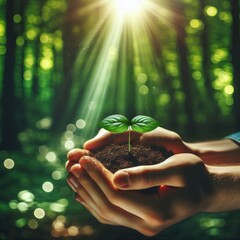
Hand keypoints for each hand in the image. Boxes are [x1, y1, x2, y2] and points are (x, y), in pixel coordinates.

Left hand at [66, 151, 214, 235]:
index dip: (98, 174)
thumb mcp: (177, 169)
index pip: (117, 193)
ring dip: (86, 192)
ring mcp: (141, 225)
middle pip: (107, 204)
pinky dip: (94, 200)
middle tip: (72, 163)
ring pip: (105, 212)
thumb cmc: (194, 175)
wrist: (204, 191)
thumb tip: (116, 178)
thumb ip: (147, 175)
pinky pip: (110, 214)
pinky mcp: (137, 221)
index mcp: (157, 212)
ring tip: (72, 174)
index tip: (85, 157)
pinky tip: (83, 188)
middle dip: (88, 182)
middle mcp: (146, 225)